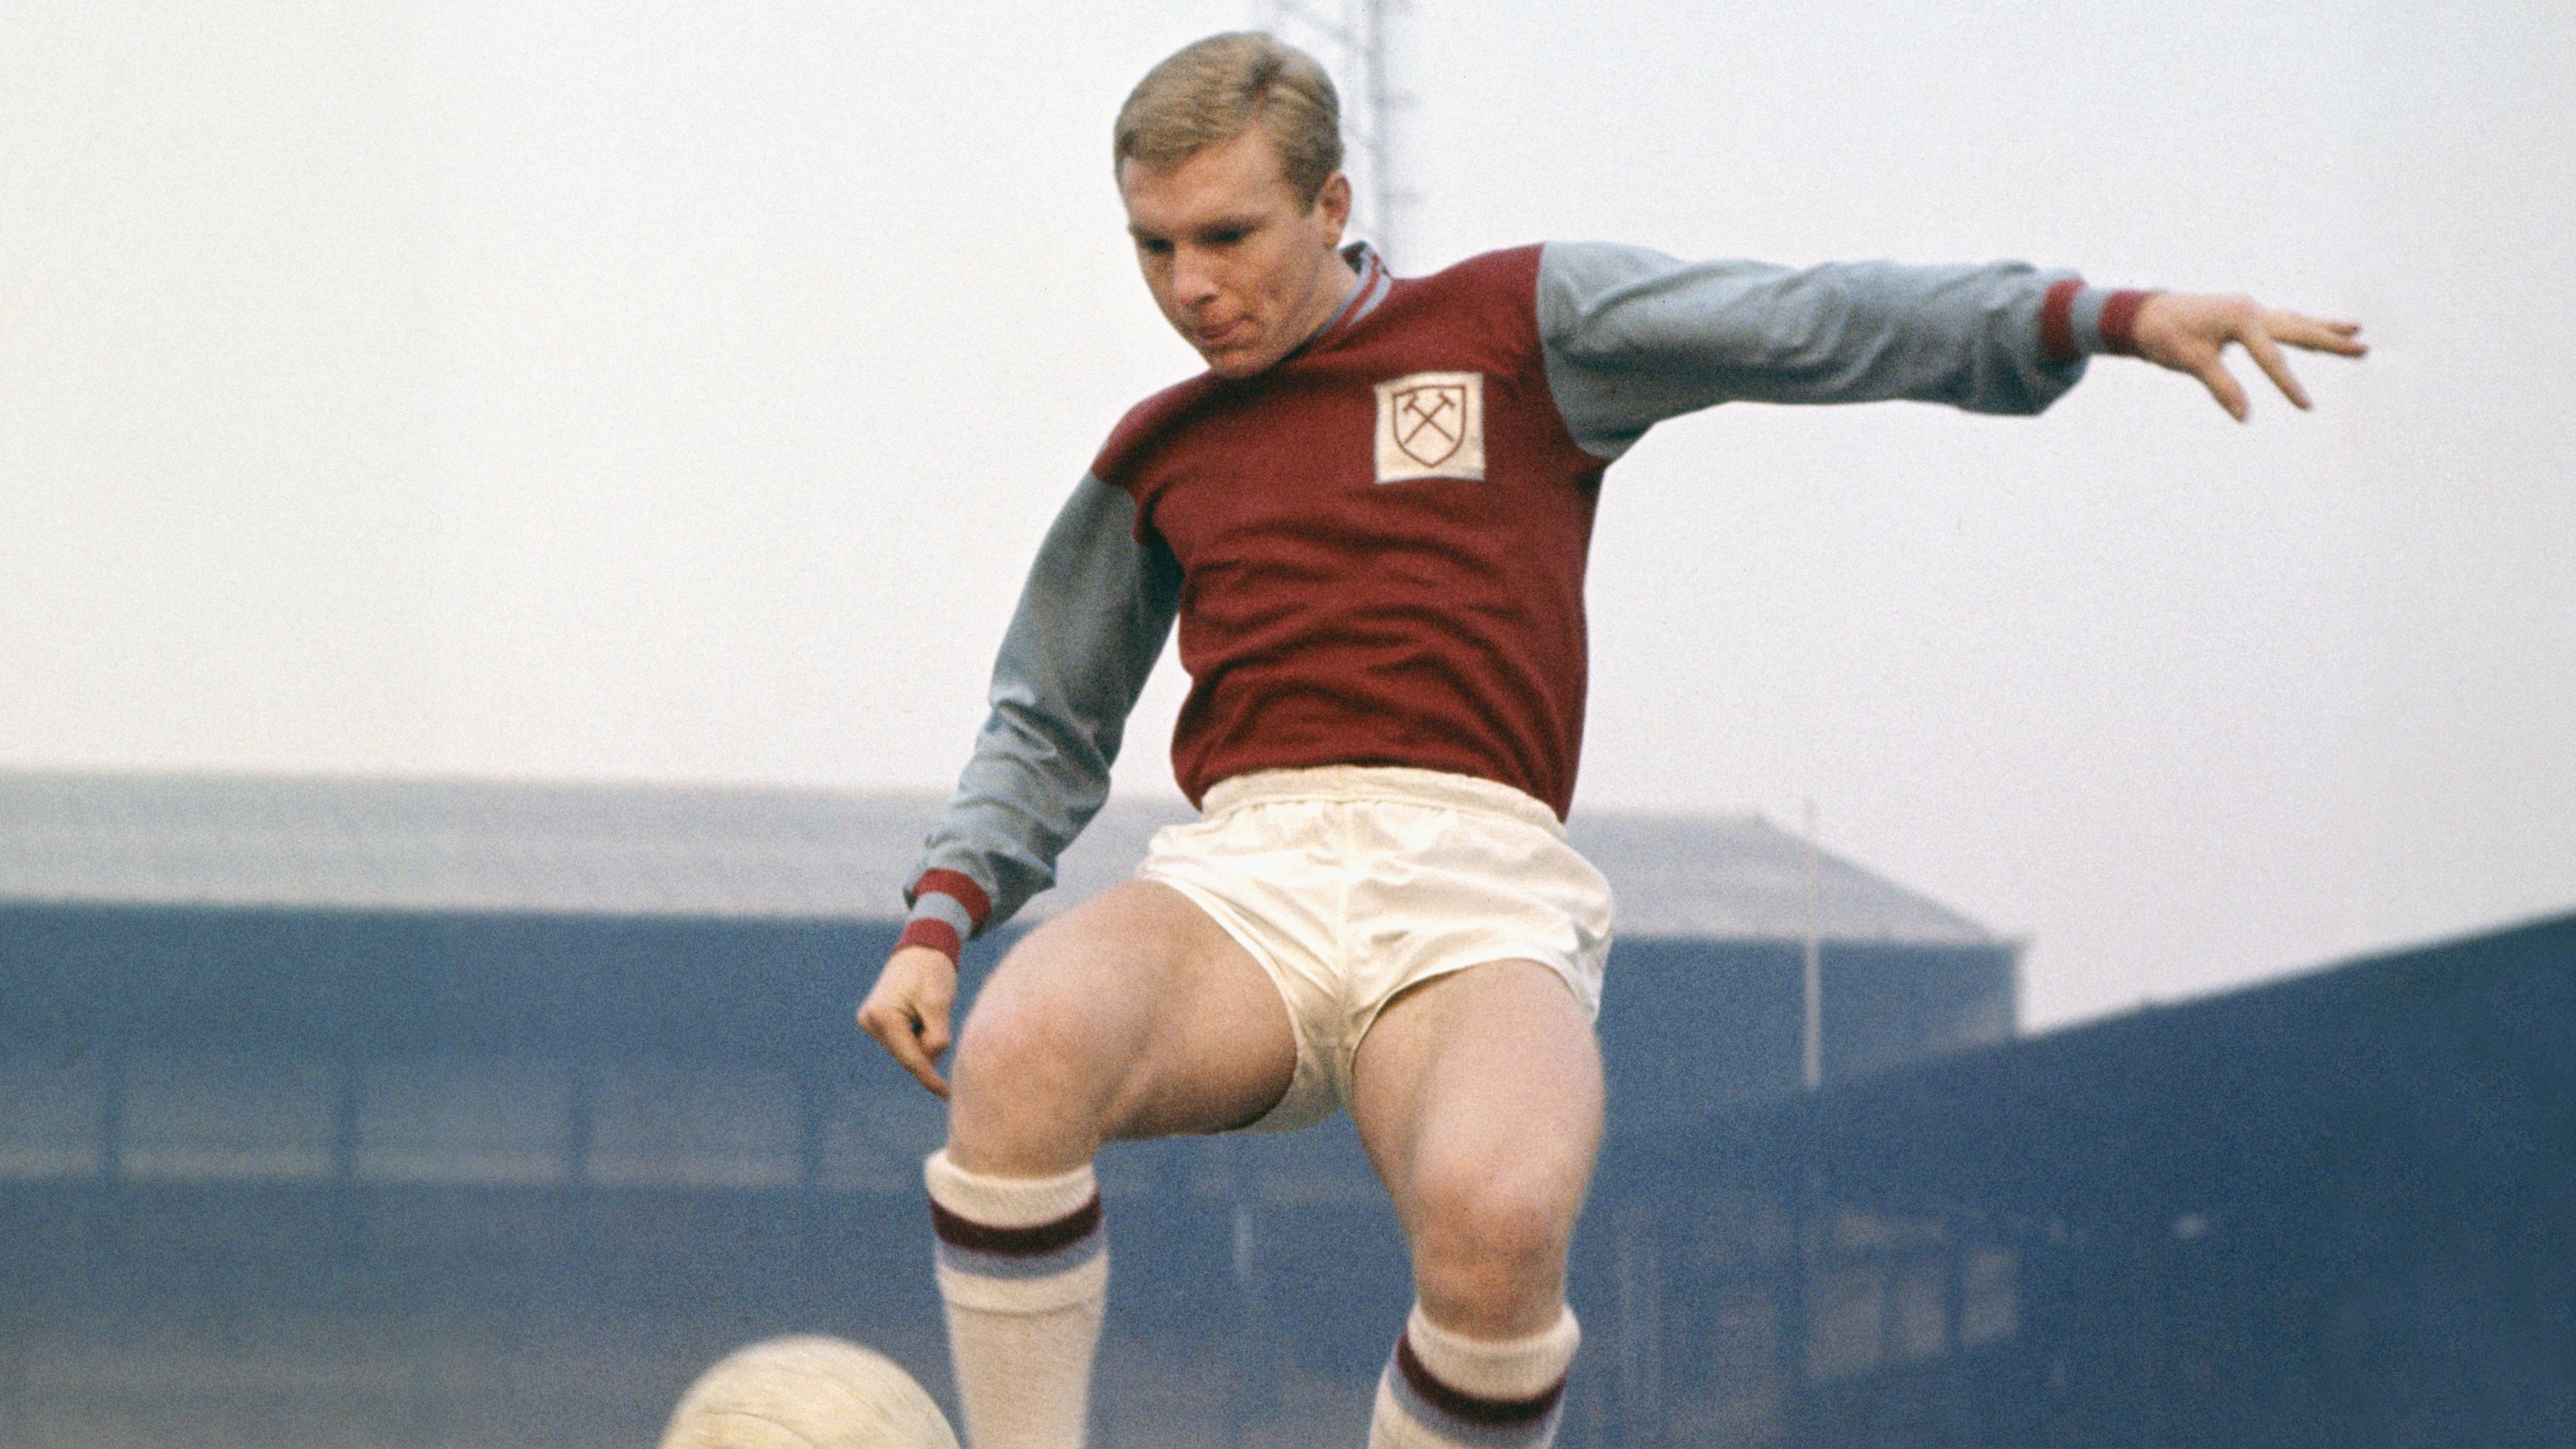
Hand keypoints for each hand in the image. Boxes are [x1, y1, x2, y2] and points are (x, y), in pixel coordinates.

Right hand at [857, 945, 959, 1097]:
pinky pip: (903, 1041)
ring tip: (928, 1011)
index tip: (946, 1094)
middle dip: (928, 1047)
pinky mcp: (876, 1022)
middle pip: (908, 1055)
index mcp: (883, 1016)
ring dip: (923, 1040)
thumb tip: (930, 1061)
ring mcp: (870, 1022)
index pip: (910, 1058)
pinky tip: (920, 1014)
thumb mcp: (940, 1002)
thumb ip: (937, 1036)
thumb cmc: (932, 971)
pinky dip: (917, 1035)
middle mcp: (870, 1021)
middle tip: (939, 1017)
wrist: (920, 949)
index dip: (929, 1077)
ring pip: (906, 1050)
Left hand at [2128, 292, 2365, 421]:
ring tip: (2355, 331)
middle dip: (2331, 341)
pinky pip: (2280, 323)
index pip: (2272, 358)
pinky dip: (2301, 326)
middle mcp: (2251, 310)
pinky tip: (2316, 330)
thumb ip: (2222, 387)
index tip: (2307, 407)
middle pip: (2299, 329)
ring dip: (2324, 329)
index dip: (2288, 386)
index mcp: (2240, 318)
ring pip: (2295, 322)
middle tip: (2364, 349)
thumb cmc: (2165, 335)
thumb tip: (2245, 416)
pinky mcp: (2244, 317)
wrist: (2144, 314)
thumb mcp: (2192, 361)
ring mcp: (2249, 311)